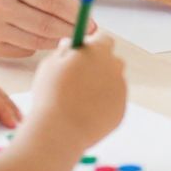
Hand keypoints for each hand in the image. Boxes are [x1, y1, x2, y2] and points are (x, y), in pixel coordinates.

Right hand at [0, 0, 90, 57]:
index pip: (53, 1)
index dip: (77, 14)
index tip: (93, 22)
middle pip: (47, 25)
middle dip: (72, 30)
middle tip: (86, 33)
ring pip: (37, 41)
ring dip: (56, 41)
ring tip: (67, 36)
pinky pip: (21, 50)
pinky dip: (34, 45)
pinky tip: (38, 38)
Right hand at [24, 33, 127, 150]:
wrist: (60, 131)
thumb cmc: (51, 95)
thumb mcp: (50, 66)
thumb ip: (63, 51)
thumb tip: (70, 45)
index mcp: (98, 52)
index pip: (104, 39)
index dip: (92, 45)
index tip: (82, 52)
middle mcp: (114, 68)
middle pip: (112, 60)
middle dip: (99, 66)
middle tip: (79, 76)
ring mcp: (120, 90)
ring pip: (112, 83)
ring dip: (100, 86)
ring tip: (77, 100)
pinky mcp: (120, 110)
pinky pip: (112, 103)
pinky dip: (102, 106)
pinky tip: (83, 114)